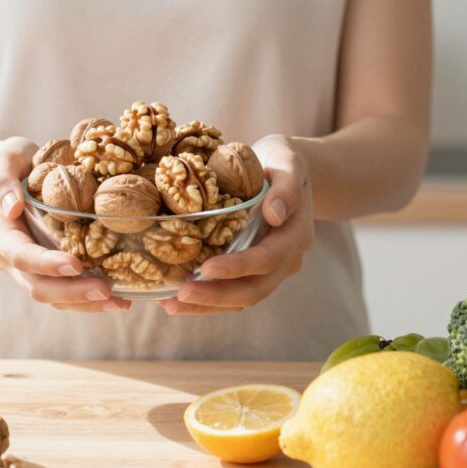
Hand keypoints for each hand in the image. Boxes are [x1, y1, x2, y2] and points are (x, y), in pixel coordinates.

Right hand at [0, 138, 130, 312]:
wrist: (9, 174)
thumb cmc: (10, 162)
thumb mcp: (4, 160)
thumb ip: (2, 181)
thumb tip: (12, 207)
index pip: (21, 256)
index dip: (47, 264)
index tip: (76, 265)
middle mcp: (10, 257)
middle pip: (38, 285)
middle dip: (72, 292)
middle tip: (106, 290)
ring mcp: (28, 268)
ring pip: (53, 296)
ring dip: (85, 303)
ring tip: (119, 302)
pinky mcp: (46, 270)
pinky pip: (65, 292)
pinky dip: (89, 300)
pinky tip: (118, 298)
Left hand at [159, 135, 312, 314]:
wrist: (287, 172)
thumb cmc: (282, 162)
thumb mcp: (288, 163)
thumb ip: (286, 189)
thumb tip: (274, 214)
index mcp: (296, 236)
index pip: (267, 259)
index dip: (237, 267)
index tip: (206, 268)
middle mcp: (286, 260)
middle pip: (254, 290)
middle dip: (216, 296)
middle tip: (179, 294)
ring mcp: (270, 270)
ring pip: (241, 298)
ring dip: (207, 305)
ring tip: (170, 304)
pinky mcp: (253, 271)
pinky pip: (232, 292)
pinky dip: (206, 299)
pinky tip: (176, 298)